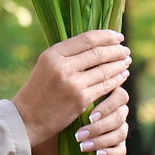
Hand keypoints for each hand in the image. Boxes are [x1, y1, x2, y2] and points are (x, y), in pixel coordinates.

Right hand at [10, 30, 130, 148]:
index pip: (86, 39)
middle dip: (116, 50)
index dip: (106, 36)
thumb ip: (66, 54)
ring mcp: (72, 83)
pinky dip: (117, 80)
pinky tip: (122, 76)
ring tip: (126, 61)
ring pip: (104, 70)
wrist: (27, 118)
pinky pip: (105, 86)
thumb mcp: (46, 65)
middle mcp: (62, 66)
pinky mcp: (80, 100)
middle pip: (98, 53)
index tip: (117, 36)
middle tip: (125, 50)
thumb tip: (96, 44)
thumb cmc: (38, 90)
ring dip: (119, 64)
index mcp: (52, 54)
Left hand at [30, 84, 129, 154]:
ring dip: (101, 140)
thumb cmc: (58, 108)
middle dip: (100, 127)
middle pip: (120, 116)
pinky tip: (96, 154)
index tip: (89, 116)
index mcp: (108, 93)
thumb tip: (80, 87)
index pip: (120, 96)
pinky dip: (110, 153)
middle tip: (79, 134)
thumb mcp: (66, 98)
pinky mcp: (117, 144)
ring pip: (120, 133)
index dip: (106, 107)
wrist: (50, 129)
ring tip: (82, 146)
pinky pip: (121, 149)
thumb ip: (78, 90)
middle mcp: (117, 109)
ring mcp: (118, 127)